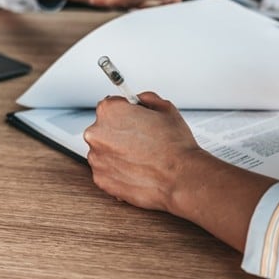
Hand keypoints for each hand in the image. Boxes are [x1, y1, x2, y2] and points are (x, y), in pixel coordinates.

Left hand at [83, 92, 204, 210]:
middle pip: (105, 129)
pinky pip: (107, 171)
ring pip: (105, 152)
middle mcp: (97, 134)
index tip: (133, 119)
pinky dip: (118, 171)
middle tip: (142, 141)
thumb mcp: (166, 109)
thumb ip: (146, 99)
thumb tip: (140, 101)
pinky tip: (137, 170)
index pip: (110, 105)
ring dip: (118, 153)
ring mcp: (97, 159)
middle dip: (121, 133)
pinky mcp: (101, 179)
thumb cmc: (175, 147)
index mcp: (110, 111)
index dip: (126, 112)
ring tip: (142, 157)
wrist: (181, 178)